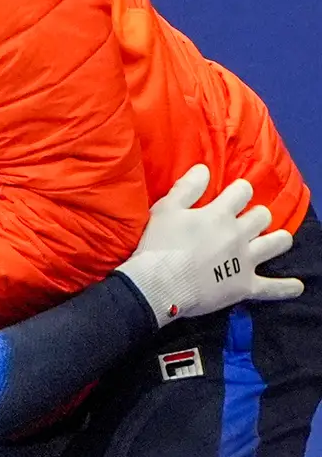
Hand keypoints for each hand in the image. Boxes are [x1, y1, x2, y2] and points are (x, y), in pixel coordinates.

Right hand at [117, 165, 304, 324]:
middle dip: (257, 215)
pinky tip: (297, 286)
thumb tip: (204, 168)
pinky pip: (272, 287)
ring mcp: (245, 260)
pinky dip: (285, 287)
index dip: (240, 190)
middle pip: (262, 216)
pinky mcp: (245, 285)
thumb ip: (187, 188)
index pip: (242, 192)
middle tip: (247, 220)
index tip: (235, 194)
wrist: (159, 284)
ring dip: (278, 239)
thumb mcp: (165, 209)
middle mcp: (238, 234)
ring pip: (276, 244)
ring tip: (277, 239)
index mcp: (219, 214)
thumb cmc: (158, 245)